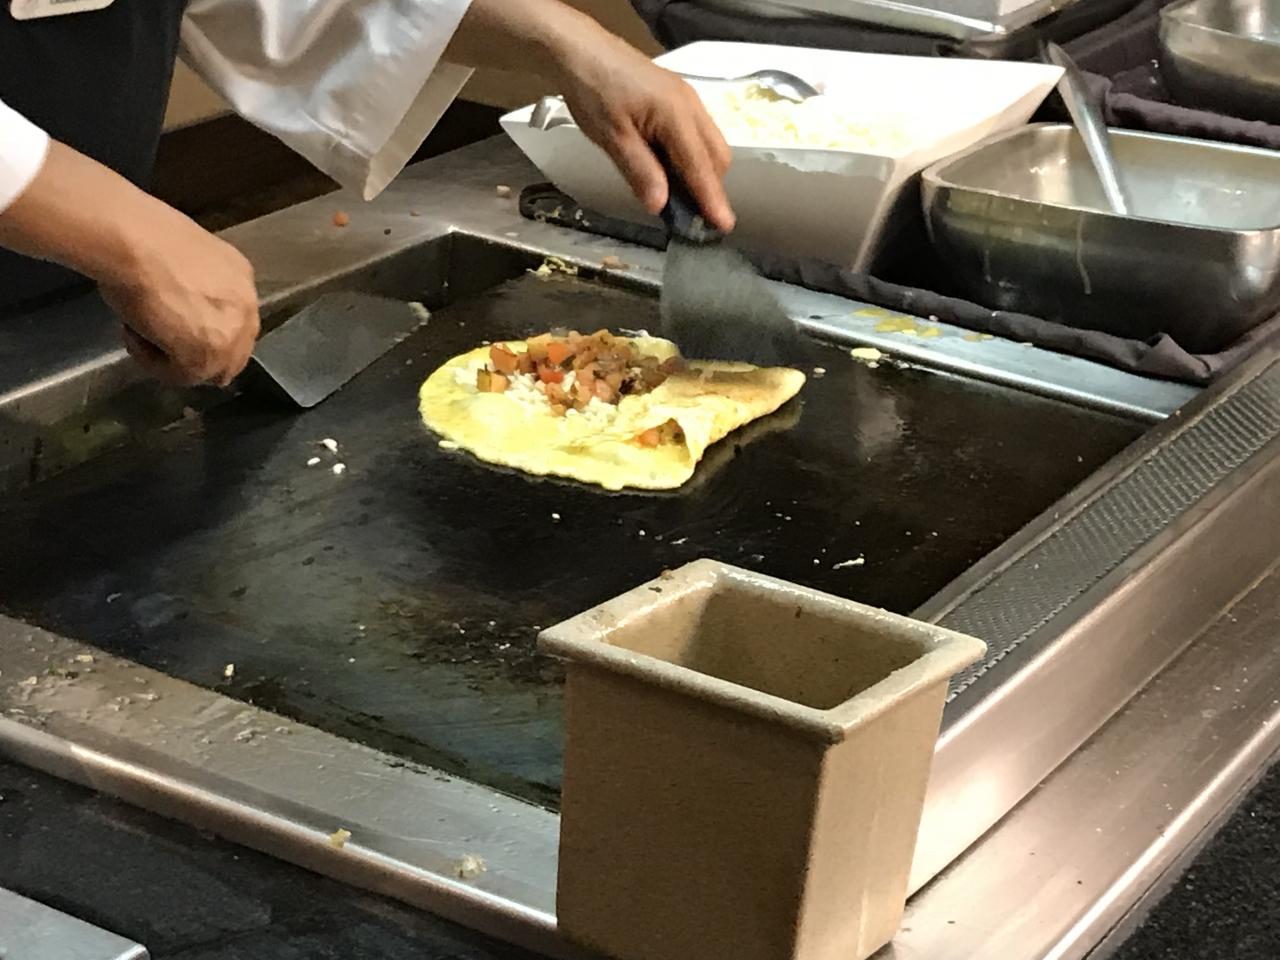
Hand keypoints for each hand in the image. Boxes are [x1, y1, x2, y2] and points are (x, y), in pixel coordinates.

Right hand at [0, 140, 259, 385]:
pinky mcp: (206, 356)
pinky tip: (134, 333)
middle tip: (157, 337)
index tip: (171, 324)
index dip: (203, 330)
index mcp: (242, 278)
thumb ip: (199, 287)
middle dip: (195, 352)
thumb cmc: (145, 238)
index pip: (234, 322)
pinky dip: (153, 362)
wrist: (133, 240)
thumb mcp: (188, 260)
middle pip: (231, 352)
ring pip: (208, 368)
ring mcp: (231, 335)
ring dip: (174, 357)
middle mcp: (247, 307)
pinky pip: (181, 376)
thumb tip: (186, 305)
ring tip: (140, 330)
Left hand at [556, 36, 734, 231]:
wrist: (580, 50)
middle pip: (717, 155)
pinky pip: (698, 132)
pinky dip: (693, 155)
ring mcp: (687, 98)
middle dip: (711, 186)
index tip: (724, 226)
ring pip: (710, 143)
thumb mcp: (612, 137)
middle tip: (693, 216)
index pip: (700, 167)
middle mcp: (691, 105)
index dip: (711, 199)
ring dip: (703, 171)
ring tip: (681, 196)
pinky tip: (671, 167)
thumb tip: (661, 206)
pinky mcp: (678, 97)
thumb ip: (640, 172)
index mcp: (676, 116)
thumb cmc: (593, 92)